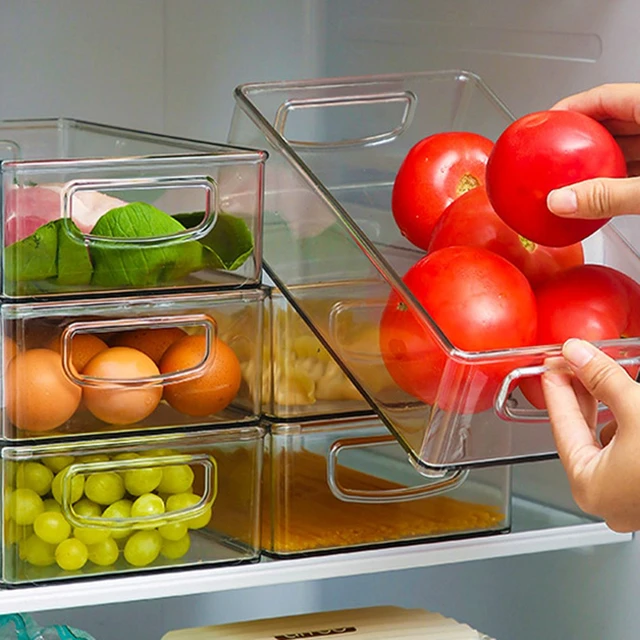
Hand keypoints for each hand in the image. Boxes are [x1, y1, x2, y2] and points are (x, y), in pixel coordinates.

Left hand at [541, 338, 639, 531]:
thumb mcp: (637, 409)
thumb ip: (603, 380)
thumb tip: (579, 356)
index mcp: (590, 486)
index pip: (561, 424)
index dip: (556, 388)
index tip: (552, 365)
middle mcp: (607, 498)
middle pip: (583, 432)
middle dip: (581, 393)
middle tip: (571, 364)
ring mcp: (631, 498)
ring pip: (609, 439)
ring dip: (606, 405)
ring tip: (599, 376)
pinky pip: (630, 447)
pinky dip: (627, 421)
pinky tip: (627, 399)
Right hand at [546, 83, 639, 217]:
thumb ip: (607, 196)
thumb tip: (562, 202)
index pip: (604, 97)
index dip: (571, 108)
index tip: (545, 125)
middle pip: (613, 119)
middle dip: (580, 138)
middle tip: (554, 155)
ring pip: (628, 141)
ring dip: (599, 160)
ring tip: (575, 178)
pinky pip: (639, 162)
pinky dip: (619, 175)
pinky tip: (605, 191)